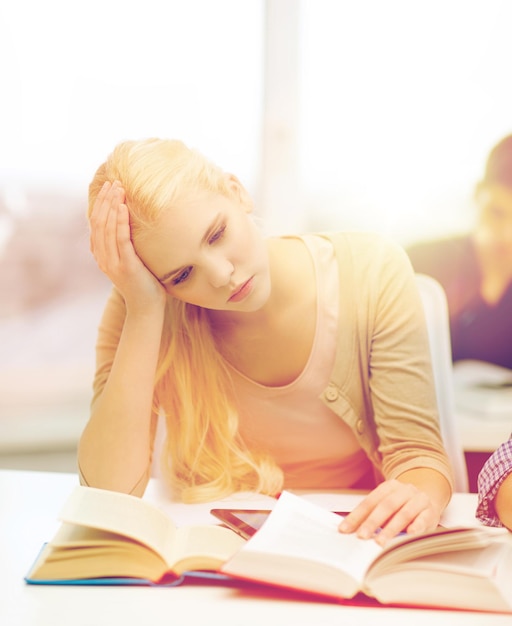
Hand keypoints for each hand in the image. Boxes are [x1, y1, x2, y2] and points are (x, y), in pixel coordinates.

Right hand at [89, 181, 166, 312]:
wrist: (147, 308)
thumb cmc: (144, 283)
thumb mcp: (130, 261)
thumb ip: (125, 245)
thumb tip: (132, 224)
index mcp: (102, 256)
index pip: (95, 224)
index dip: (100, 204)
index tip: (109, 187)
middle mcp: (103, 258)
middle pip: (98, 223)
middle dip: (105, 200)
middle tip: (114, 182)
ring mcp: (113, 263)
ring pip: (106, 228)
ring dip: (111, 206)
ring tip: (118, 189)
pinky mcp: (126, 266)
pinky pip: (120, 240)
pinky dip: (120, 222)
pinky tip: (123, 207)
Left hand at [338, 479, 442, 545]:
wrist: (429, 496)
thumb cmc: (403, 504)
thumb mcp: (387, 504)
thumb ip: (373, 514)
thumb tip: (354, 530)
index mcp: (389, 487)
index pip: (370, 501)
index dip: (357, 515)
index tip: (345, 528)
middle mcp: (404, 491)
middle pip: (386, 505)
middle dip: (372, 522)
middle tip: (362, 536)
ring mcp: (418, 500)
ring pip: (404, 513)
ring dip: (391, 529)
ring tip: (380, 542)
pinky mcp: (431, 512)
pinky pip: (423, 519)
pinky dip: (416, 527)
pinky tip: (410, 534)